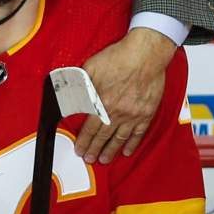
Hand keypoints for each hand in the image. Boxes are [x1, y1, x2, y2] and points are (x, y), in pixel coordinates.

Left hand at [76, 27, 176, 164]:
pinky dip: (132, 143)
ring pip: (120, 138)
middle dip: (95, 150)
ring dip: (111, 151)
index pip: (90, 128)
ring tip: (105, 160)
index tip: (79, 149)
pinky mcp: (147, 113)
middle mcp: (117, 112)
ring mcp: (133, 114)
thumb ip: (78, 85)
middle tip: (89, 160)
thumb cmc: (118, 57)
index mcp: (101, 102)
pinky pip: (139, 133)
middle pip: (103, 136)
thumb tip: (67, 96)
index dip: (84, 141)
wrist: (145, 54)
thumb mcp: (89, 68)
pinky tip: (126, 151)